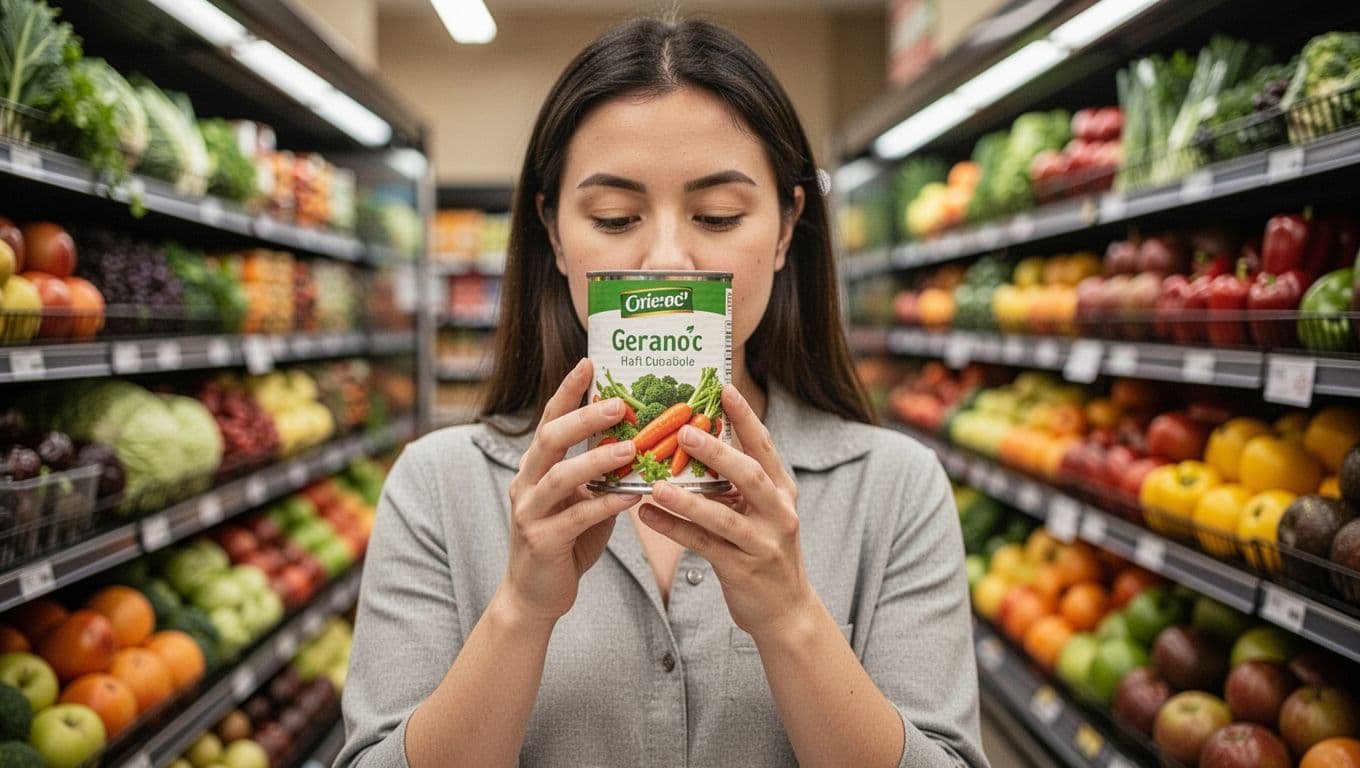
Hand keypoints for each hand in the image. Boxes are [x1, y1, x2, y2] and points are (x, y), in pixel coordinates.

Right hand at [501, 358, 639, 625]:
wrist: (534, 595)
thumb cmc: (565, 542)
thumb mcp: (583, 500)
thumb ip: (601, 474)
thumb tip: (640, 442)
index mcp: (536, 468)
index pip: (549, 420)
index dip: (568, 391)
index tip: (589, 363)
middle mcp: (526, 483)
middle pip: (549, 439)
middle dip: (583, 418)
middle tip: (618, 404)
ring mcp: (530, 513)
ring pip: (561, 477)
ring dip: (597, 460)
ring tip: (629, 448)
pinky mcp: (542, 542)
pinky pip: (576, 518)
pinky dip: (606, 505)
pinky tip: (632, 497)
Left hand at [638, 385, 817, 640]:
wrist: (785, 610)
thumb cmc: (763, 550)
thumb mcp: (761, 511)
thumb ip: (738, 482)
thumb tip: (697, 441)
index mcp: (782, 490)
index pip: (764, 446)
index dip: (745, 417)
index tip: (724, 387)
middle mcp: (778, 512)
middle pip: (748, 475)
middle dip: (717, 452)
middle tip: (683, 431)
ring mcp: (763, 543)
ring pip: (723, 516)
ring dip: (688, 499)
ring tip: (656, 483)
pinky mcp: (743, 570)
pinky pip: (704, 546)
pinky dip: (674, 529)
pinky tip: (647, 516)